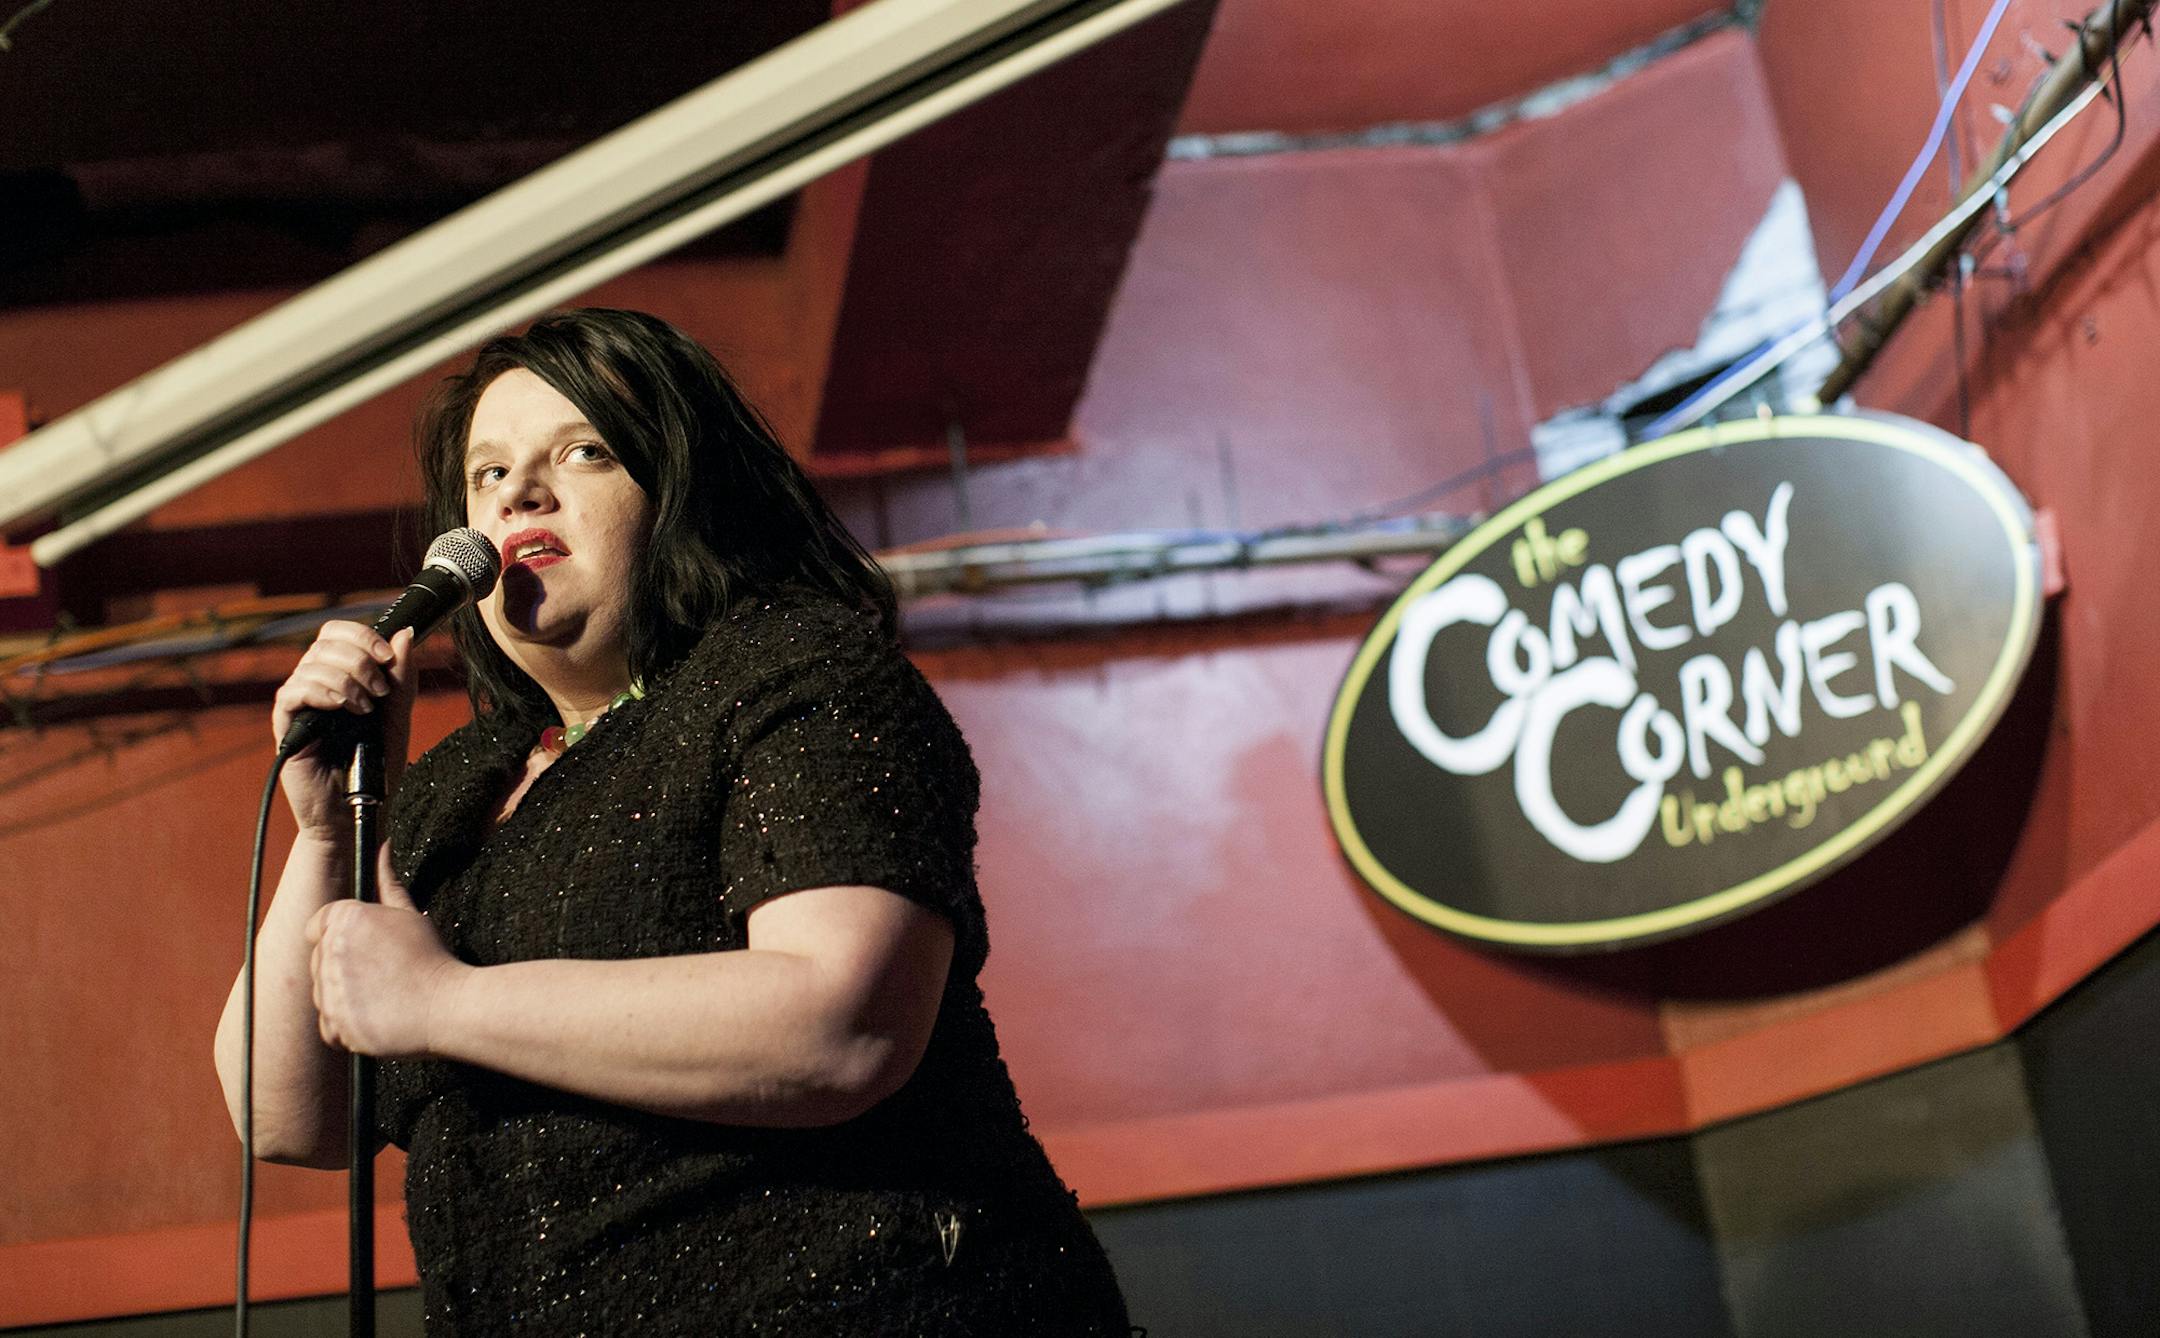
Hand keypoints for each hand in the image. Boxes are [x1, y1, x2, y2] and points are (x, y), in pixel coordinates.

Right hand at [272, 622, 416, 836]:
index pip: (339, 633)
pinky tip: (341, 708)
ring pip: (311, 665)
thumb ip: (401, 678)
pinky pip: (292, 693)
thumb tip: (405, 633)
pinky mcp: (286, 726)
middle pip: (325, 643)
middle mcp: (318, 684)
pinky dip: (320, 692)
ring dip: (346, 681)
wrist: (359, 809)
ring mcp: (300, 704)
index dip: (362, 635)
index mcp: (343, 676)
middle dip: (359, 660)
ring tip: (364, 710)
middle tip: (379, 692)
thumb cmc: (376, 767)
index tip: (387, 657)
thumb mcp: (398, 717)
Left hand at [304, 844, 467, 1058]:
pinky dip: (346, 1024)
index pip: (318, 924)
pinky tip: (376, 1015)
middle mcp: (330, 951)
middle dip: (343, 967)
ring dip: (345, 996)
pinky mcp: (334, 1024)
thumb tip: (382, 845)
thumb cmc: (432, 958)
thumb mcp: (410, 914)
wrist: (447, 1007)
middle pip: (319, 960)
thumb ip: (387, 881)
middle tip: (382, 974)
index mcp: (346, 919)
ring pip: (323, 993)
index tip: (361, 948)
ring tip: (383, 996)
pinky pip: (328, 1025)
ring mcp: (329, 990)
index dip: (337, 936)